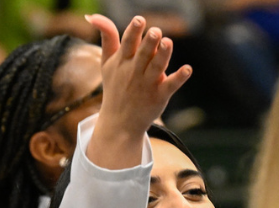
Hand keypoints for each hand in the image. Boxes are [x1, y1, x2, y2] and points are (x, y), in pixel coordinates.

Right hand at [85, 15, 191, 169]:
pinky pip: (170, 85)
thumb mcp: (106, 62)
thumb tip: (90, 15)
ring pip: (157, 67)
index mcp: (122, 61)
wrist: (119, 122)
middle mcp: (134, 72)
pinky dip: (179, 78)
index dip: (134, 31)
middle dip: (149, 42)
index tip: (140, 20)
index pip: (127, 43)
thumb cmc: (115, 86)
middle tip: (156, 31)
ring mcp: (148, 84)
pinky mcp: (160, 96)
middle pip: (143, 54)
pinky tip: (188, 69)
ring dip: (163, 55)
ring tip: (168, 42)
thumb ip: (106, 37)